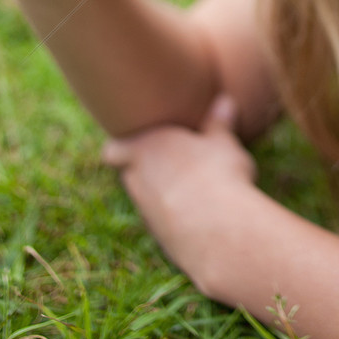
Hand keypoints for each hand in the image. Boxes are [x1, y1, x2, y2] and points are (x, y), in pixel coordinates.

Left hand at [103, 95, 258, 297]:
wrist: (217, 229)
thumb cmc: (217, 174)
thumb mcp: (223, 142)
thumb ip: (219, 122)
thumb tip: (224, 101)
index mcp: (143, 149)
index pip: (113, 149)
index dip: (122, 147)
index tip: (138, 142)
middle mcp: (136, 180)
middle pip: (128, 174)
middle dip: (145, 169)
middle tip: (170, 161)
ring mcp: (146, 212)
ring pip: (145, 199)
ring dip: (161, 193)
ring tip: (191, 187)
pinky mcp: (160, 237)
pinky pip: (162, 221)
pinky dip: (175, 216)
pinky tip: (200, 213)